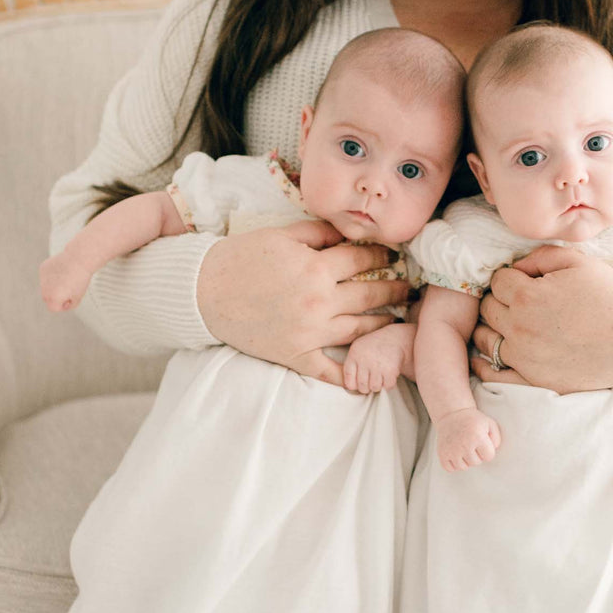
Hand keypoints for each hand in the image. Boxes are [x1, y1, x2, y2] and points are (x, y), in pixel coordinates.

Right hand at [40, 253, 92, 311]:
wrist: (79, 259)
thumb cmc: (80, 279)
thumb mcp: (78, 297)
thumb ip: (69, 305)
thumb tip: (61, 304)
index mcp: (54, 298)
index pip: (53, 308)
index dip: (63, 305)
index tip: (70, 299)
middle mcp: (45, 289)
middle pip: (47, 299)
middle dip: (56, 297)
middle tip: (69, 289)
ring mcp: (42, 278)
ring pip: (45, 287)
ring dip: (54, 286)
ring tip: (66, 279)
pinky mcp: (42, 269)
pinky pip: (45, 277)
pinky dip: (52, 277)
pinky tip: (62, 271)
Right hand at [196, 220, 410, 384]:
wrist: (203, 292)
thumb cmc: (240, 259)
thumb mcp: (281, 236)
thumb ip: (318, 234)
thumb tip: (348, 233)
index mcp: (316, 269)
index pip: (362, 260)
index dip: (381, 256)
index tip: (393, 255)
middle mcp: (319, 303)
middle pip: (369, 295)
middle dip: (394, 289)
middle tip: (408, 287)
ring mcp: (310, 333)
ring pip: (359, 330)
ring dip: (382, 324)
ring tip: (396, 318)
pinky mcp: (297, 356)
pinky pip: (330, 371)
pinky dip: (351, 377)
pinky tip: (371, 379)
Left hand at [343, 323, 413, 393]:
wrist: (394, 337)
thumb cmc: (374, 346)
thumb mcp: (358, 349)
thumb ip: (351, 365)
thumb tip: (350, 387)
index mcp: (354, 355)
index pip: (350, 382)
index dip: (355, 385)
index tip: (359, 382)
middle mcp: (364, 360)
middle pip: (362, 387)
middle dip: (368, 387)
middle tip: (371, 379)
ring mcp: (377, 365)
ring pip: (375, 388)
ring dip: (379, 385)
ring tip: (380, 375)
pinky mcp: (390, 369)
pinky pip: (387, 386)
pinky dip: (389, 383)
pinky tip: (388, 374)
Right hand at [435, 407, 501, 471]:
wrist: (452, 414)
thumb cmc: (472, 420)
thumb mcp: (489, 423)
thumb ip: (496, 438)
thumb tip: (494, 450)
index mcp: (477, 437)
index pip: (489, 457)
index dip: (487, 451)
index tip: (482, 443)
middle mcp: (464, 445)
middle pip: (476, 463)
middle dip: (476, 455)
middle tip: (471, 443)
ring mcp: (452, 450)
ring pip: (464, 467)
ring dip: (465, 460)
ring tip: (463, 448)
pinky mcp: (442, 454)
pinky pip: (450, 469)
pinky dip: (453, 464)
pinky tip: (455, 453)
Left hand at [469, 245, 612, 392]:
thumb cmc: (610, 297)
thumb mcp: (578, 262)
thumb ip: (540, 257)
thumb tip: (516, 267)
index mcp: (527, 296)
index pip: (498, 281)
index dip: (510, 278)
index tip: (524, 282)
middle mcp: (519, 328)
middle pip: (488, 309)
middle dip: (500, 301)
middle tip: (518, 302)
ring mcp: (523, 358)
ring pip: (485, 338)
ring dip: (492, 328)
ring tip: (511, 325)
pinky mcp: (532, 380)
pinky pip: (492, 373)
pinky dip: (485, 364)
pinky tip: (487, 357)